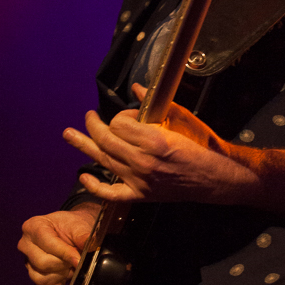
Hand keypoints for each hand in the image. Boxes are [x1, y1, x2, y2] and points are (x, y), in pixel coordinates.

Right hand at [18, 203, 99, 284]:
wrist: (73, 232)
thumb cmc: (72, 227)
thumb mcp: (79, 225)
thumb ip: (83, 235)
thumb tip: (90, 245)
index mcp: (33, 227)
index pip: (47, 245)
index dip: (65, 254)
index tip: (78, 258)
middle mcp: (26, 245)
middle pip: (42, 264)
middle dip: (63, 265)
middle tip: (74, 260)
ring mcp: (28, 263)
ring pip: (40, 279)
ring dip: (60, 277)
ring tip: (69, 266)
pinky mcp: (33, 277)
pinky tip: (62, 280)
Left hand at [62, 84, 244, 205]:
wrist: (215, 177)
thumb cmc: (202, 146)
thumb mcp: (182, 118)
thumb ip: (155, 105)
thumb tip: (137, 90)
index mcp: (154, 139)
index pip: (119, 124)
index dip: (119, 116)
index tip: (127, 115)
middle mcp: (142, 160)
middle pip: (106, 140)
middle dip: (94, 125)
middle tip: (89, 116)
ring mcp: (140, 180)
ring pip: (103, 160)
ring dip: (84, 145)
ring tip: (69, 134)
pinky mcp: (141, 195)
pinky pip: (111, 193)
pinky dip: (95, 186)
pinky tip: (84, 175)